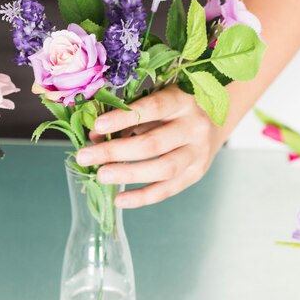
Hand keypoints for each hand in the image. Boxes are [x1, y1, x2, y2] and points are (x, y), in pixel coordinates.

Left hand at [76, 85, 224, 207]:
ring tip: (101, 175)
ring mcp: (198, 152)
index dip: (124, 117)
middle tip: (85, 156)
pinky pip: (168, 189)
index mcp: (182, 100)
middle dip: (115, 152)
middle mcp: (194, 127)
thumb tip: (94, 136)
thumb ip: (127, 115)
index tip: (97, 125)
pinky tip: (120, 199)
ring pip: (163, 168)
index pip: (153, 108)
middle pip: (153, 143)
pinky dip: (142, 197)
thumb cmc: (175, 107)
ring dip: (128, 174)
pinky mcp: (197, 174)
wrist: (214, 120)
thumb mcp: (155, 100)